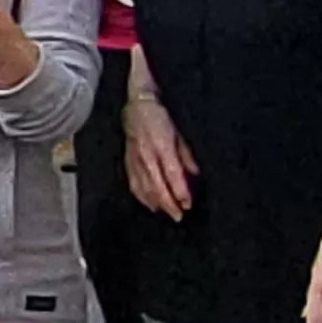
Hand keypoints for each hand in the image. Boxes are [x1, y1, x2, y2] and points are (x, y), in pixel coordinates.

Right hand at [124, 96, 197, 220]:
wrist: (136, 106)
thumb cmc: (161, 118)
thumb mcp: (179, 134)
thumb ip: (186, 156)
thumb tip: (193, 175)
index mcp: (163, 146)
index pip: (172, 174)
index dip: (180, 191)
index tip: (188, 204)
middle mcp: (147, 155)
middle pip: (157, 185)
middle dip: (168, 203)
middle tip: (178, 216)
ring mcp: (135, 160)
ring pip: (145, 187)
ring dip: (156, 203)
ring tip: (166, 213)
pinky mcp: (128, 162)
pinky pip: (134, 183)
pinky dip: (142, 196)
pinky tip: (150, 204)